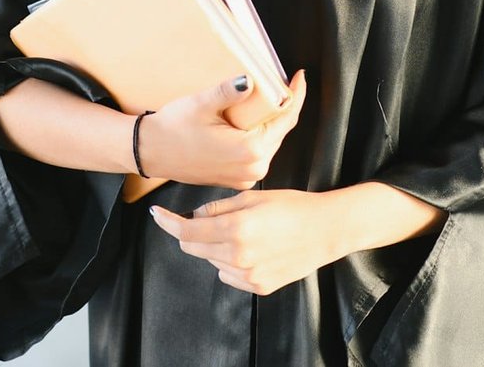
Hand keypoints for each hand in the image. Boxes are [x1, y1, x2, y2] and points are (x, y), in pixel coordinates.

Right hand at [139, 70, 306, 188]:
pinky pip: (258, 153)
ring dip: (271, 121)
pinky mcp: (237, 178)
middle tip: (286, 83)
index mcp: (250, 149)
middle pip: (280, 131)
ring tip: (268, 99)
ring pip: (270, 142)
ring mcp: (246, 176)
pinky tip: (251, 121)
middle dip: (284, 107)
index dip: (296, 96)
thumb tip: (250, 79)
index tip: (300, 77)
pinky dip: (259, 135)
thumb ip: (228, 92)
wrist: (151, 152)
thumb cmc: (172, 130)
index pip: (285, 119)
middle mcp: (253, 168)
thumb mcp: (201, 105)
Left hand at [149, 188, 336, 295]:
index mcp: (235, 229)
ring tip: (245, 231)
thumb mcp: (252, 197)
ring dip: (215, 246)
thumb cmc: (291, 206)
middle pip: (194, 248)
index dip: (167, 222)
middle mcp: (238, 256)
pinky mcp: (259, 286)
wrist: (326, 230)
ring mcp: (249, 275)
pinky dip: (230, 261)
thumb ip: (218, 207)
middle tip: (211, 218)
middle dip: (193, 232)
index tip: (156, 215)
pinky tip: (253, 248)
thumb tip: (195, 216)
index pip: (187, 231)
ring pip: (211, 260)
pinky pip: (228, 274)